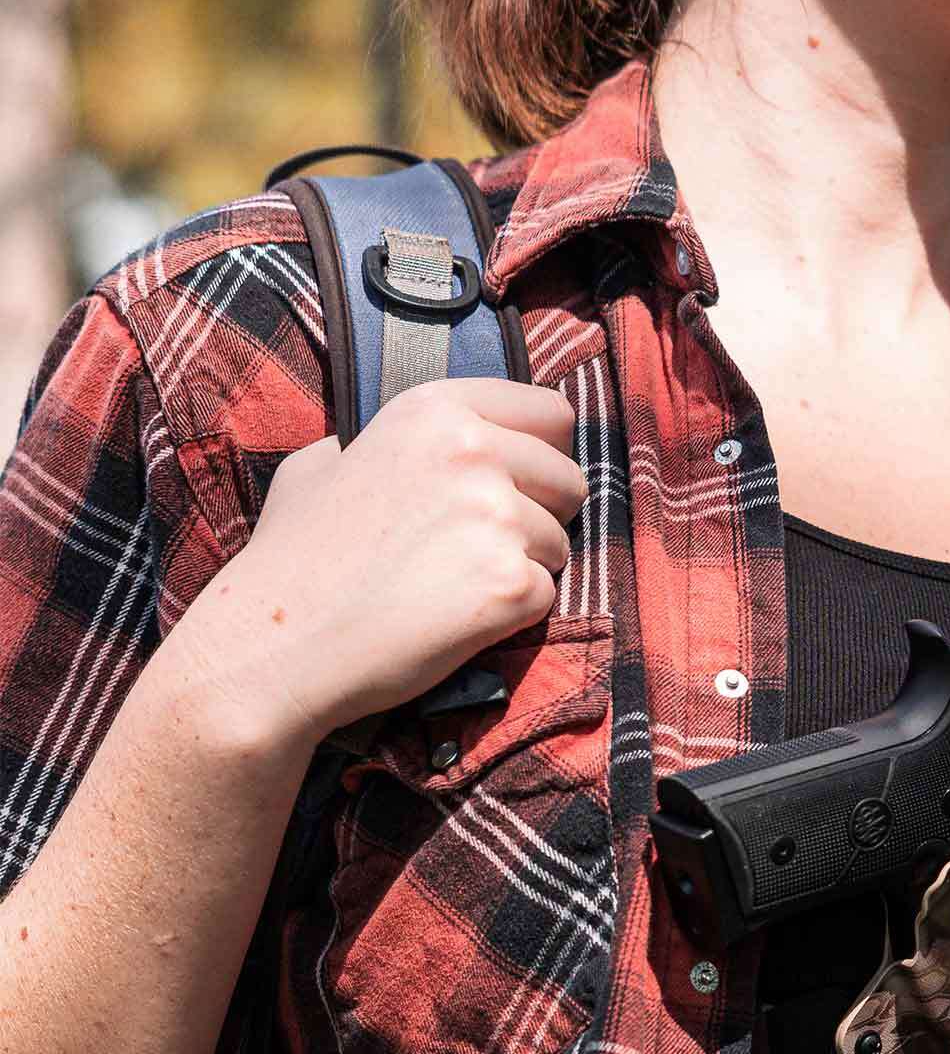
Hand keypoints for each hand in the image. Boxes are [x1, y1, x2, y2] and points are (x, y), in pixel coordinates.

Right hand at [174, 378, 585, 750]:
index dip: (545, 452)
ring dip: (523, 569)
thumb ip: (394, 442)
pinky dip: (512, 615)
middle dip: (542, 517)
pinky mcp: (510, 584)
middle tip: (481, 550)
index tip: (523, 481)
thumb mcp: (326, 462)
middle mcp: (474, 451)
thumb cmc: (294, 556)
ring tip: (452, 586)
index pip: (551, 413)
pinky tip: (454, 618)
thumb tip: (432, 439)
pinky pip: (546, 596)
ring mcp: (496, 518)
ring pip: (560, 544)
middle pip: (569, 480)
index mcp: (435, 410)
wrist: (276, 643)